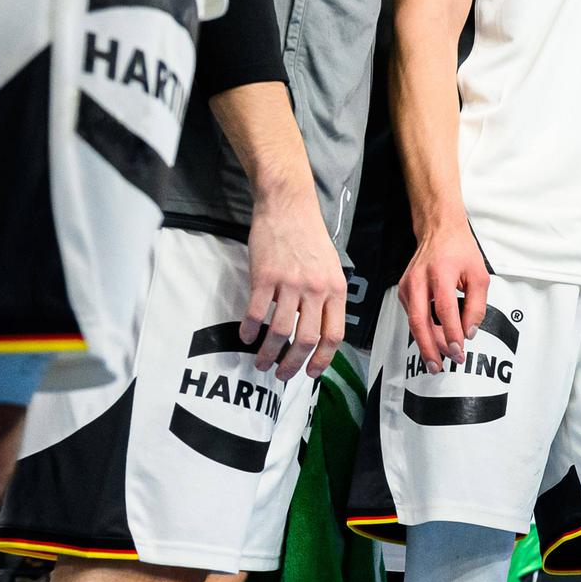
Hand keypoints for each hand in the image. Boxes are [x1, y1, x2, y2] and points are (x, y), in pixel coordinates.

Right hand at [242, 187, 345, 380]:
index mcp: (335, 289)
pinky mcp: (264, 276)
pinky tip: (245, 337)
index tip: (311, 373)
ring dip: (268, 353)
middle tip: (282, 374)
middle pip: (307, 339)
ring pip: (280, 331)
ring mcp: (290, 283)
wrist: (289, 207)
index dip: (322, 359)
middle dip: (293, 364)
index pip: (334, 335)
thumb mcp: (331, 268)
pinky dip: (249, 330)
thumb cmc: (310, 239)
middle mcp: (316, 289)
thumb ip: (327, 297)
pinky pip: (256, 312)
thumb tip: (319, 330)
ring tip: (261, 362)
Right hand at [397, 223, 487, 372]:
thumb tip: (469, 333)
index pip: (444, 308)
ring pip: (413, 321)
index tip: (458, 350)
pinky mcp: (403, 290)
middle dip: (429, 347)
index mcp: (441, 272)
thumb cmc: (461, 251)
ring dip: (425, 343)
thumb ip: (477, 305)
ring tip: (437, 361)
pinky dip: (422, 331)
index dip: (450, 332)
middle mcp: (419, 279)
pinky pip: (412, 316)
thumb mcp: (480, 275)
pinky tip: (433, 342)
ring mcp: (408, 285)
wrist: (439, 231)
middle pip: (419, 320)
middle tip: (439, 366)